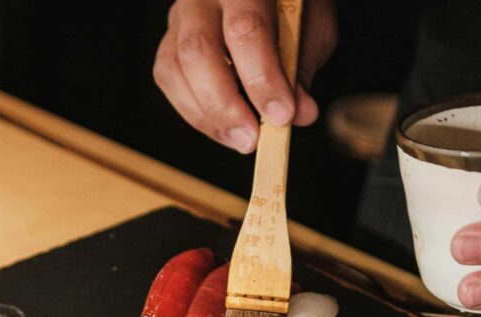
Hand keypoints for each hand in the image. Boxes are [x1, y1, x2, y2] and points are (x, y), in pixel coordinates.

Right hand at [154, 0, 336, 152]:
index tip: (281, 116)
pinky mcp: (170, 39)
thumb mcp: (312, 26)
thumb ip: (301, 67)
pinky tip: (220, 127)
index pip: (245, 29)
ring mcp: (180, 16)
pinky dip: (193, 110)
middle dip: (225, 105)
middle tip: (251, 139)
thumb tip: (300, 113)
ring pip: (173, 69)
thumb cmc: (292, 6)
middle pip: (198, 51)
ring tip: (238, 140)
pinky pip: (168, 78)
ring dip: (205, 115)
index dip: (262, 78)